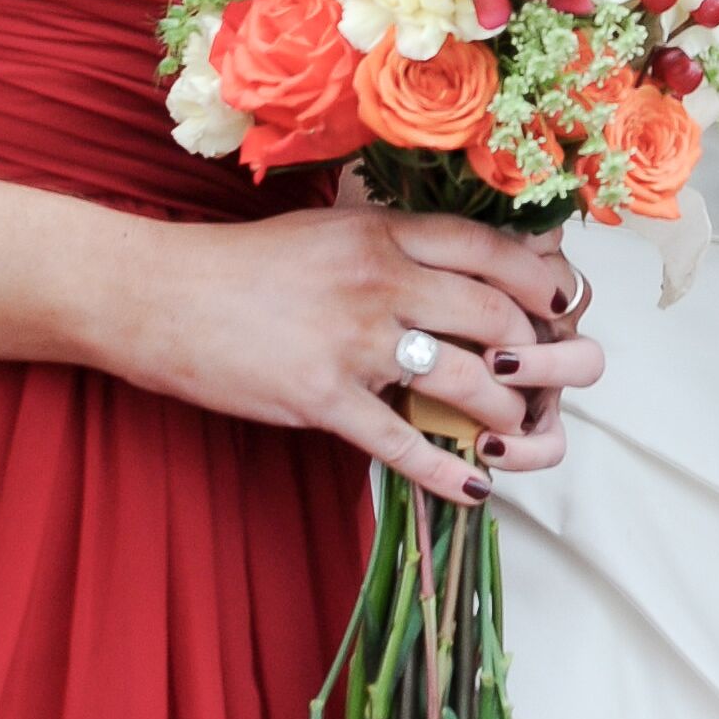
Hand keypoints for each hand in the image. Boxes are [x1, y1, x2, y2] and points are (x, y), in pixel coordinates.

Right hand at [102, 209, 605, 503]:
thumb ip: (398, 242)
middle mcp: (379, 281)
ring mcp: (352, 342)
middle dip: (534, 354)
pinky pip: (399, 442)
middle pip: (494, 315)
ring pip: (463, 381)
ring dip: (502, 412)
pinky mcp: (321, 398)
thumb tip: (468, 257)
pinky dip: (445, 470)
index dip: (540, 280)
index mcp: (383, 234)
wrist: (155, 293)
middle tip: (543, 375)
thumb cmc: (246, 264)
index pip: (490, 250)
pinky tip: (474, 487)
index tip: (564, 304)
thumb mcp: (332, 231)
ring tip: (510, 427)